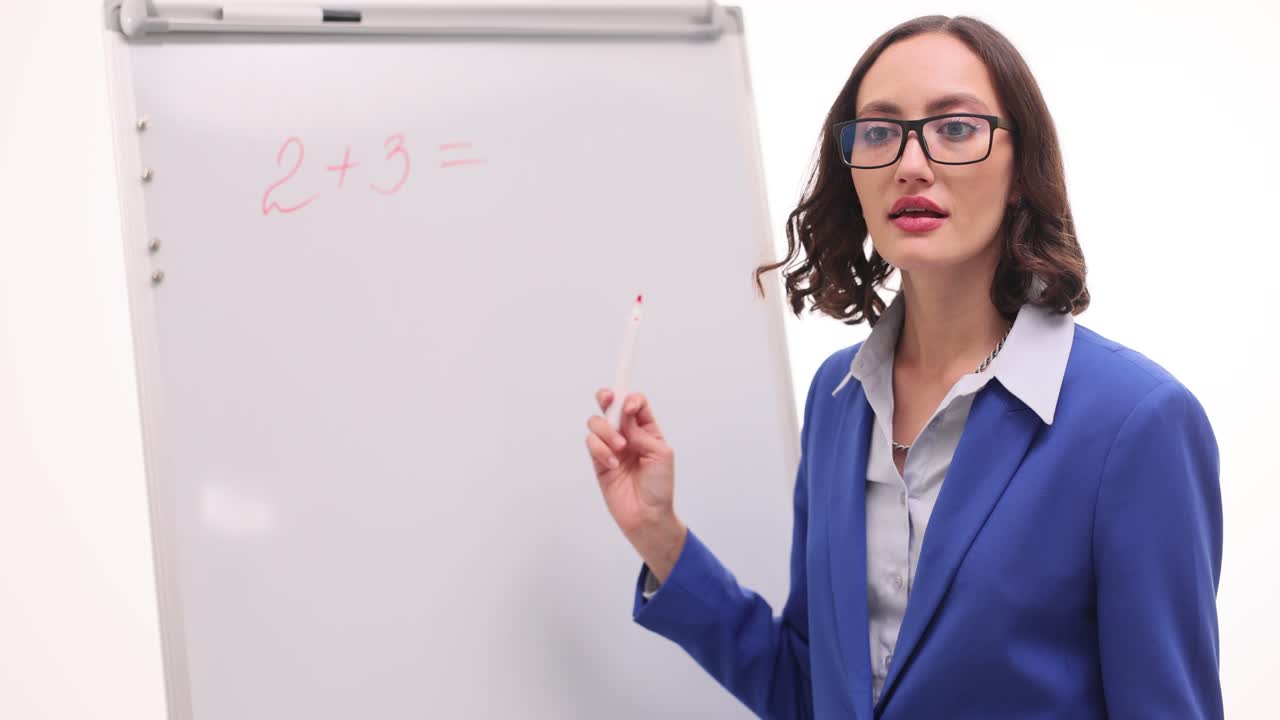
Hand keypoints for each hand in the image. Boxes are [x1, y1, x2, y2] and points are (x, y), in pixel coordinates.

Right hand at [585, 390, 684, 577]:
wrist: (647, 515)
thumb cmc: (659, 486)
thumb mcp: (661, 454)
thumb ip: (642, 432)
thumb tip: (624, 416)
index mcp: (647, 430)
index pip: (635, 404)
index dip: (630, 399)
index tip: (629, 407)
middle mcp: (628, 434)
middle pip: (611, 405)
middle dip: (606, 397)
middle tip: (608, 401)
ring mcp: (611, 446)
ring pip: (597, 422)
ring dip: (607, 431)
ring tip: (619, 449)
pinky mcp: (598, 460)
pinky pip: (591, 443)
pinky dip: (601, 450)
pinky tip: (613, 464)